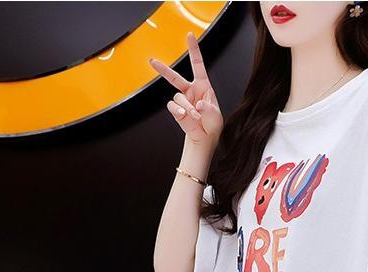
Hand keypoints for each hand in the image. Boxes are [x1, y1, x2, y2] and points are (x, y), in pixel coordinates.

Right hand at [149, 32, 222, 147]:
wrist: (204, 139)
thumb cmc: (212, 125)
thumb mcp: (215, 115)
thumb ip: (208, 108)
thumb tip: (198, 104)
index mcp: (203, 86)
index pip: (197, 64)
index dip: (193, 50)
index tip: (189, 35)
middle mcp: (191, 91)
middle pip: (175, 77)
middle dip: (163, 70)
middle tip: (152, 61)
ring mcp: (183, 100)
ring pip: (178, 97)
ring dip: (188, 107)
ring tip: (196, 117)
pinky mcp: (176, 110)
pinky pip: (173, 107)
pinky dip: (179, 111)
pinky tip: (185, 116)